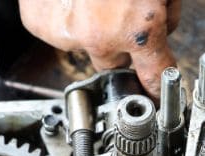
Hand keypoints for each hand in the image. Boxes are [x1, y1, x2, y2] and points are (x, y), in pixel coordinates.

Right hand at [18, 0, 179, 97]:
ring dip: (89, 28)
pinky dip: (62, 17)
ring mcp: (66, 34)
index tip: (158, 96)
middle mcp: (100, 38)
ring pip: (83, 46)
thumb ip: (165, 9)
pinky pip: (56, 33)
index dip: (157, 86)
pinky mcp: (39, 23)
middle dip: (120, 42)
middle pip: (115, 63)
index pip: (154, 75)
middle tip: (120, 8)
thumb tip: (163, 26)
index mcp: (138, 28)